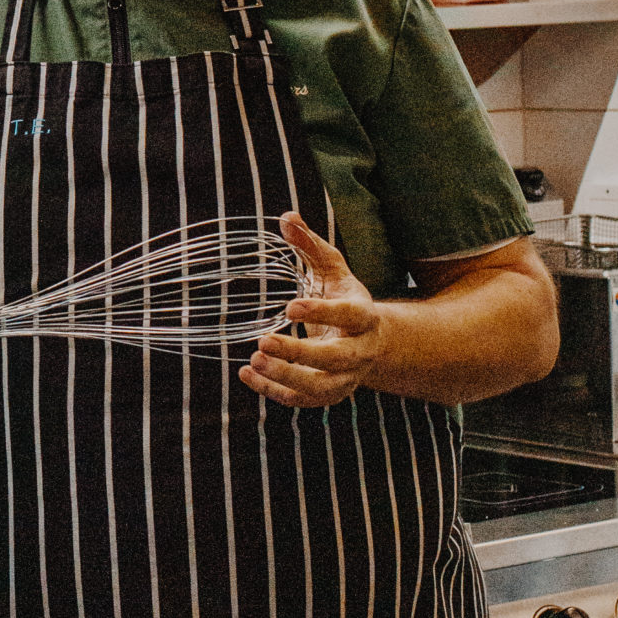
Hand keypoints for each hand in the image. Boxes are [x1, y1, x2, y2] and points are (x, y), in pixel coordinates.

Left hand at [241, 212, 388, 410]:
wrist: (370, 342)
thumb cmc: (345, 299)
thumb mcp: (333, 270)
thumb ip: (311, 246)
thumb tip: (286, 217)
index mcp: (364, 316)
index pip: (350, 316)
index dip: (323, 313)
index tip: (290, 306)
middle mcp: (360, 351)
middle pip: (336, 359)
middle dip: (300, 353)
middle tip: (263, 341)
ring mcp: (346, 377)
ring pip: (320, 387)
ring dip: (286, 377)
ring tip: (254, 360)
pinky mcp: (328, 394)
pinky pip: (302, 400)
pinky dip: (273, 390)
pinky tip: (247, 373)